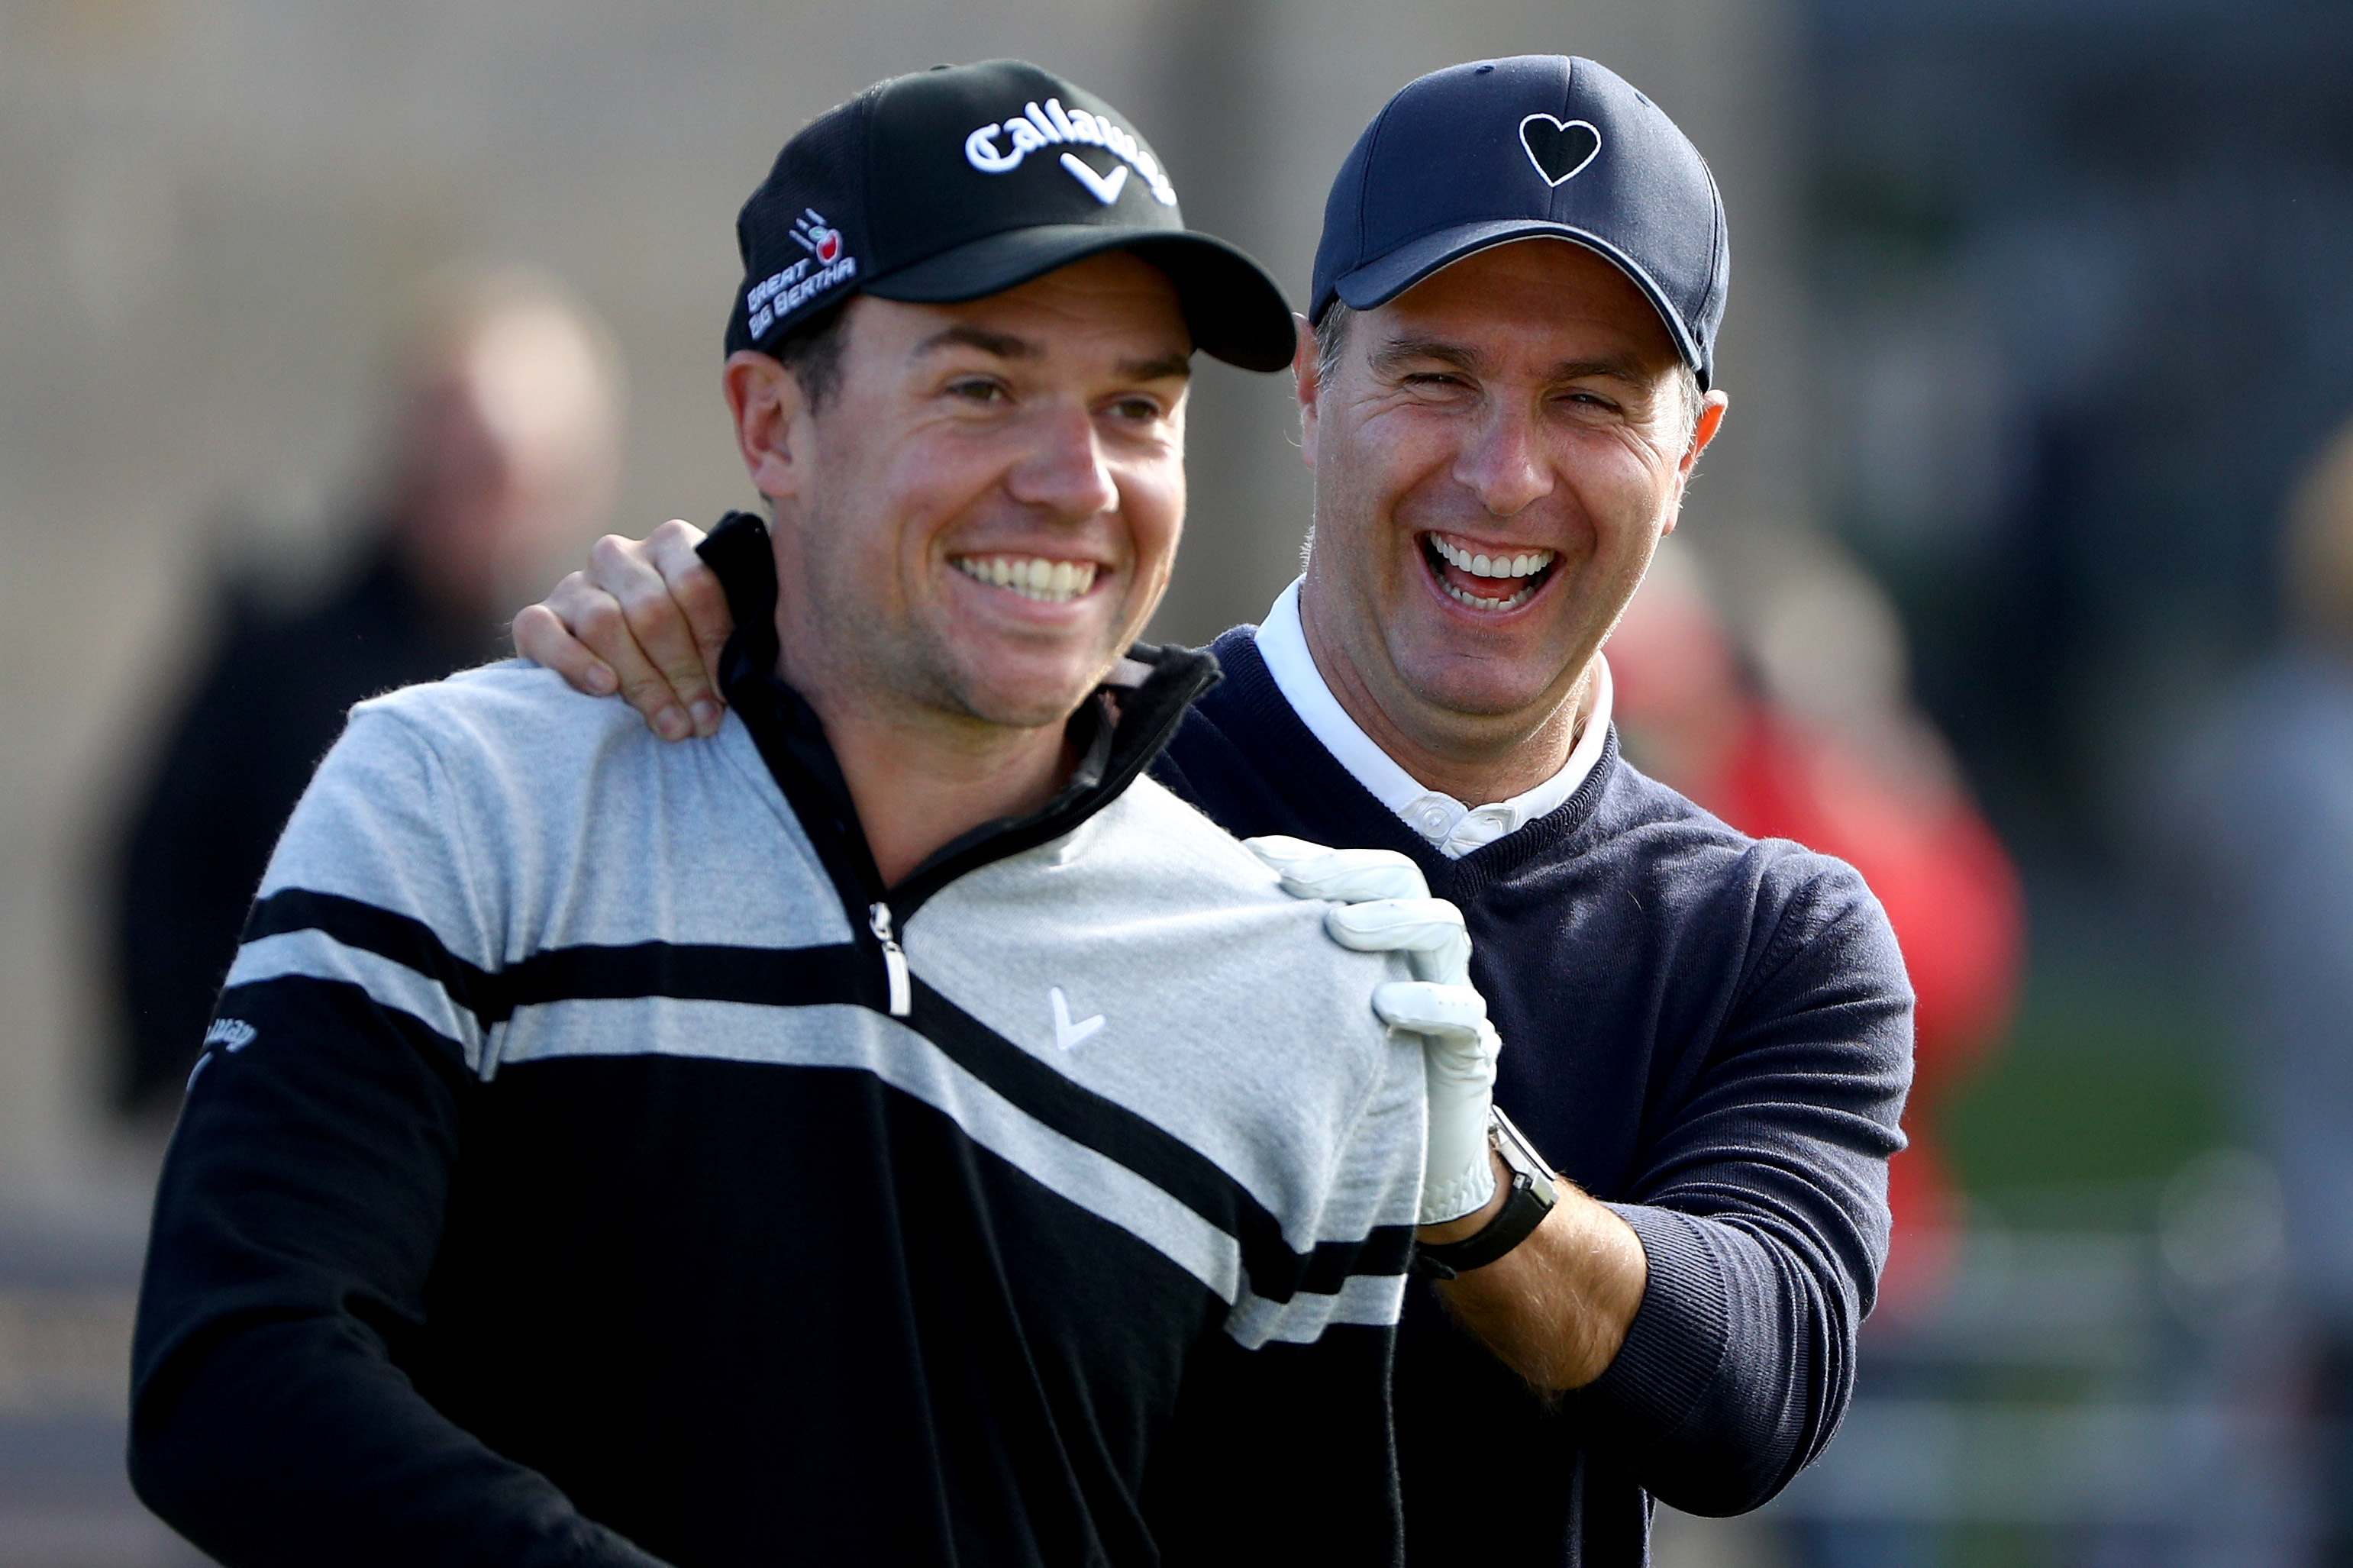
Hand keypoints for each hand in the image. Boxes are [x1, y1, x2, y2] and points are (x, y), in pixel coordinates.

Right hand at [511, 520, 737, 740]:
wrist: (622, 661)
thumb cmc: (688, 649)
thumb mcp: (718, 631)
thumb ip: (738, 633)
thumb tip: (756, 672)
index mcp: (672, 544)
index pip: (695, 583)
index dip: (714, 643)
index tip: (729, 693)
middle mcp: (619, 555)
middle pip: (652, 609)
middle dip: (683, 672)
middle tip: (703, 722)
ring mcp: (575, 584)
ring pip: (605, 623)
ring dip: (642, 681)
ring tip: (671, 725)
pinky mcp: (537, 617)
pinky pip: (544, 632)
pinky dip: (576, 662)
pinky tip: (606, 689)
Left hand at [1246, 837, 1500, 1225]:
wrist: (1410, 1172)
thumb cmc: (1344, 1086)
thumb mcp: (1306, 1025)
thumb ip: (1278, 978)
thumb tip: (1203, 935)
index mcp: (1380, 938)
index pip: (1355, 872)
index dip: (1310, 857)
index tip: (1252, 854)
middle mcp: (1419, 955)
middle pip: (1402, 880)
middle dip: (1349, 871)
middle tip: (1296, 881)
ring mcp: (1452, 997)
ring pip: (1444, 928)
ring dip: (1392, 920)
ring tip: (1340, 927)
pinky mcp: (1471, 1052)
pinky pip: (1463, 1012)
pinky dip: (1429, 1000)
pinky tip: (1385, 1005)